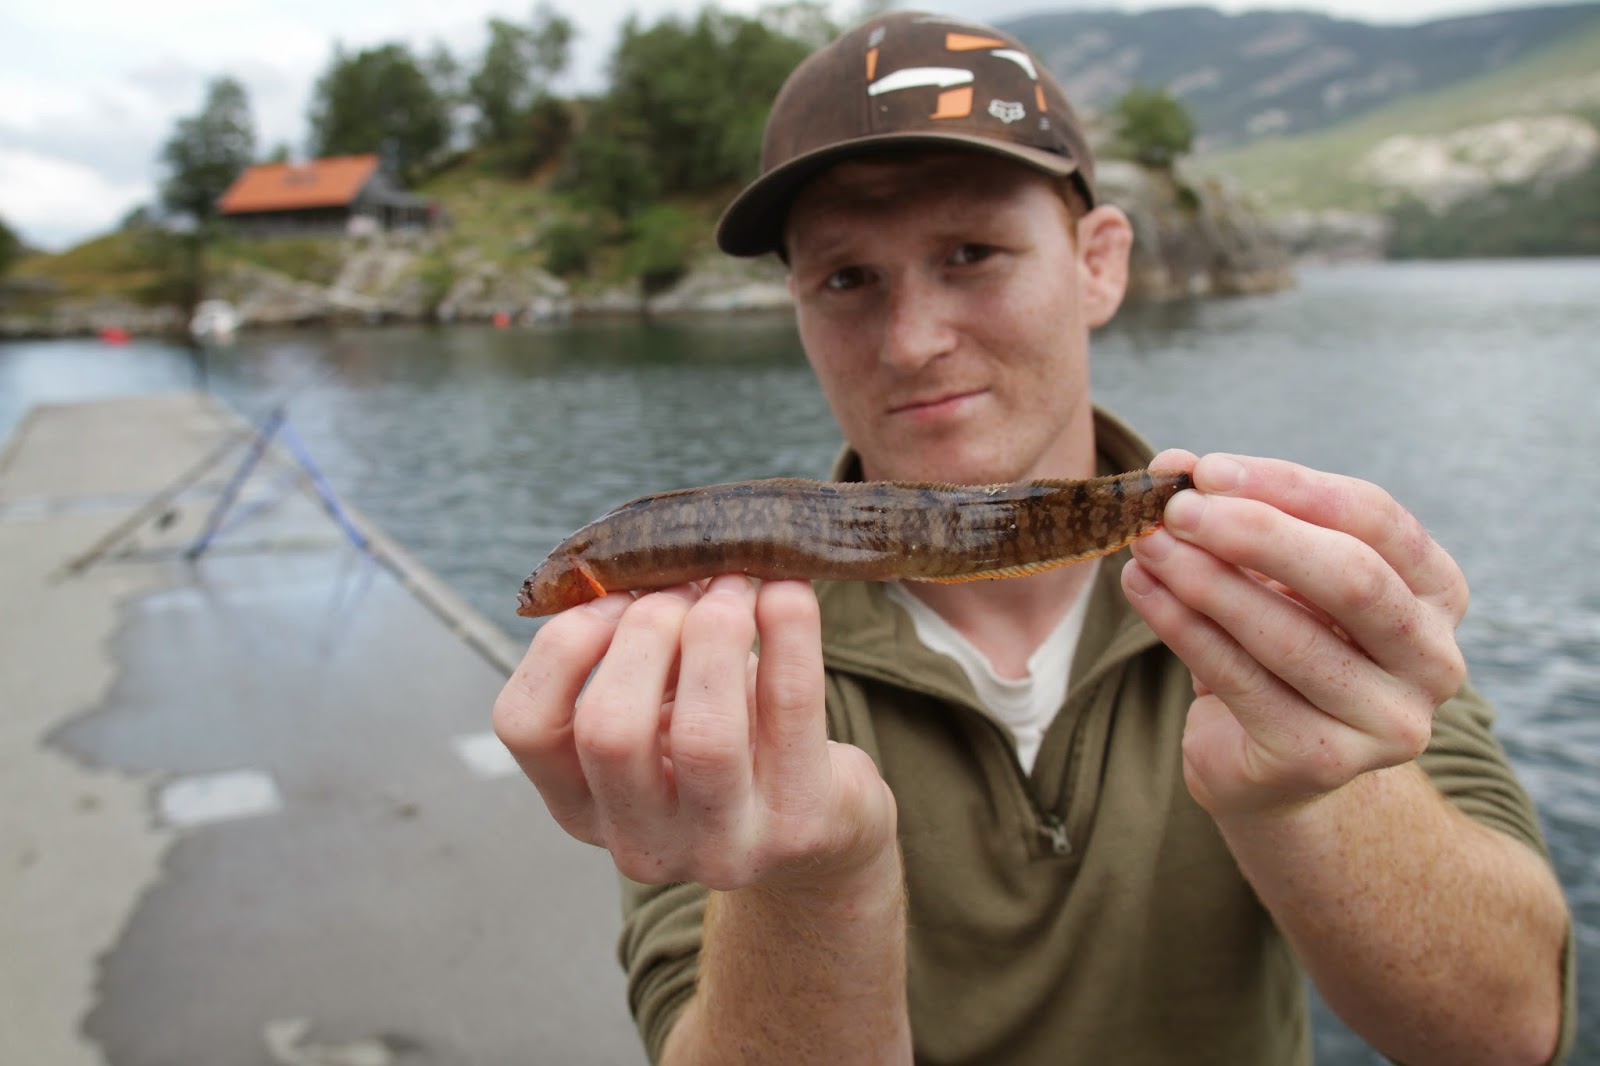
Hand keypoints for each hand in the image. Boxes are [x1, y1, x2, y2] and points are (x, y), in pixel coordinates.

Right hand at [493, 575, 896, 892]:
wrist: (816, 828)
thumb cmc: (723, 743)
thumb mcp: (659, 709)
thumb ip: (635, 649)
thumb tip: (648, 556)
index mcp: (581, 804)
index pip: (525, 725)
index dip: (563, 643)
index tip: (614, 596)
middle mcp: (639, 841)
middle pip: (610, 730)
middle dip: (646, 633)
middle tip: (686, 587)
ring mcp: (722, 848)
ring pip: (706, 735)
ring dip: (717, 632)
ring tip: (735, 587)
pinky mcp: (800, 828)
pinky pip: (792, 711)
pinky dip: (790, 632)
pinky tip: (789, 591)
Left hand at [1122, 451, 1468, 820]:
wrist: (1271, 761)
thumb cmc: (1278, 644)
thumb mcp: (1269, 571)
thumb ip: (1233, 513)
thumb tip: (1172, 465)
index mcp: (1436, 591)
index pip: (1374, 517)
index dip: (1288, 487)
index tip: (1208, 470)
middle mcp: (1432, 659)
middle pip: (1351, 576)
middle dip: (1254, 533)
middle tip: (1175, 509)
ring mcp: (1386, 720)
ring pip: (1289, 635)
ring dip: (1205, 581)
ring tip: (1147, 545)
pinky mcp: (1322, 760)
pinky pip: (1241, 681)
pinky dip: (1182, 628)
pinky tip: (1142, 590)